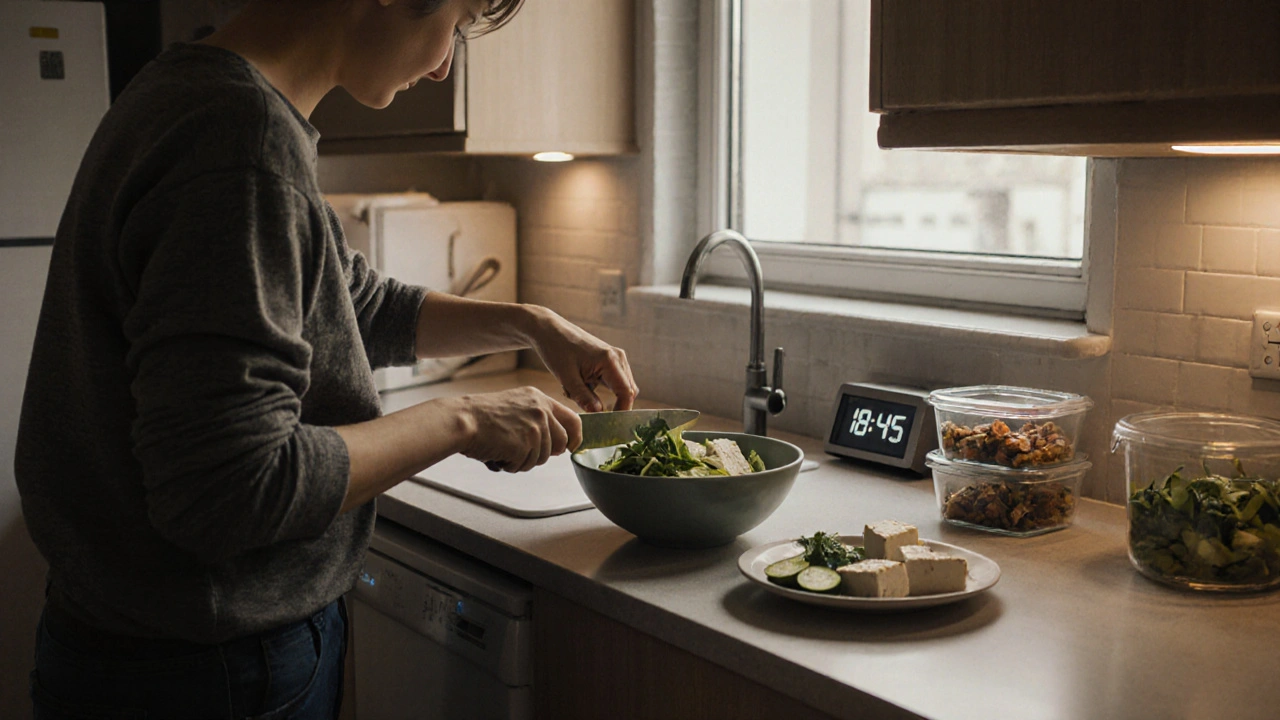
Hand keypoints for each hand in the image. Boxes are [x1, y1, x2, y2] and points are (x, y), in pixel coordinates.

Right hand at [456, 386, 582, 472]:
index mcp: (539, 398)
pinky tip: (498, 452)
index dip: (575, 437)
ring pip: (541, 458)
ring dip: (523, 459)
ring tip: (503, 446)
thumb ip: (539, 419)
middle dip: (544, 453)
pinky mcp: (526, 444)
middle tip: (522, 450)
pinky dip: (511, 464)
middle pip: (560, 443)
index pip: (573, 419)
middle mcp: (541, 411)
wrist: (462, 420)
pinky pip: (524, 465)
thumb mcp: (516, 406)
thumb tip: (559, 445)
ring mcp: (535, 427)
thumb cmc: (482, 416)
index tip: (572, 446)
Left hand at [528, 307, 638, 411]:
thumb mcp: (566, 378)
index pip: (626, 393)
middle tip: (588, 410)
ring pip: (619, 388)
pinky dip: (598, 389)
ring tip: (576, 391)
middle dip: (611, 405)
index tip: (609, 424)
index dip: (621, 411)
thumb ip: (583, 397)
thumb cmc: (556, 350)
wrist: (548, 330)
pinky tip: (578, 383)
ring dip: (603, 396)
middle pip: (627, 392)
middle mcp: (617, 358)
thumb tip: (599, 413)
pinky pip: (611, 382)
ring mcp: (615, 357)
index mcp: (609, 360)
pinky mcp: (609, 360)